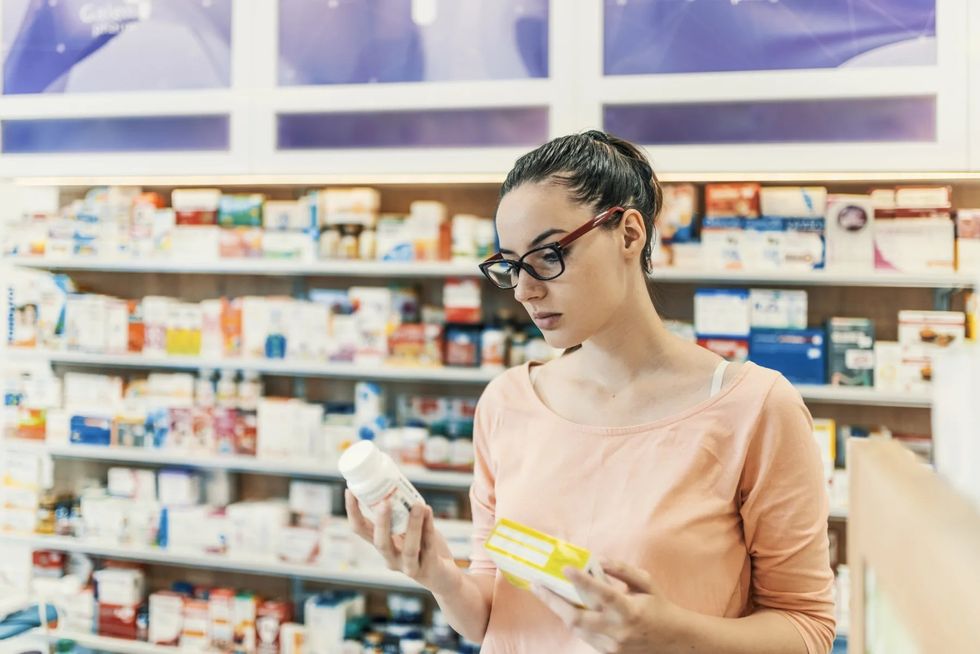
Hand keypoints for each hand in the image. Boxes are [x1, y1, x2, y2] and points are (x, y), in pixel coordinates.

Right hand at [344, 489, 460, 594]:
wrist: (443, 577)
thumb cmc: (423, 548)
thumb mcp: (409, 530)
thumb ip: (403, 514)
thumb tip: (397, 483)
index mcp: (383, 545)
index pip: (361, 530)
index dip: (353, 512)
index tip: (350, 490)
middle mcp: (392, 558)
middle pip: (381, 543)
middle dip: (381, 522)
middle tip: (384, 502)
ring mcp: (410, 567)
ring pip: (409, 549)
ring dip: (413, 525)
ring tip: (418, 504)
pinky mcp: (430, 569)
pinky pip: (429, 547)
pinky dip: (429, 527)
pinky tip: (429, 511)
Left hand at [532, 559, 681, 652]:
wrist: (673, 641)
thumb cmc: (658, 606)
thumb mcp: (646, 583)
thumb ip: (622, 570)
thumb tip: (598, 560)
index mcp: (630, 610)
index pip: (603, 594)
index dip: (583, 581)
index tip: (566, 568)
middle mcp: (618, 630)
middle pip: (577, 618)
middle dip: (553, 601)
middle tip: (537, 585)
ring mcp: (612, 645)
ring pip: (576, 628)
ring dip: (560, 610)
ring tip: (547, 593)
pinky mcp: (609, 653)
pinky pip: (584, 636)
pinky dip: (575, 621)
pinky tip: (567, 607)